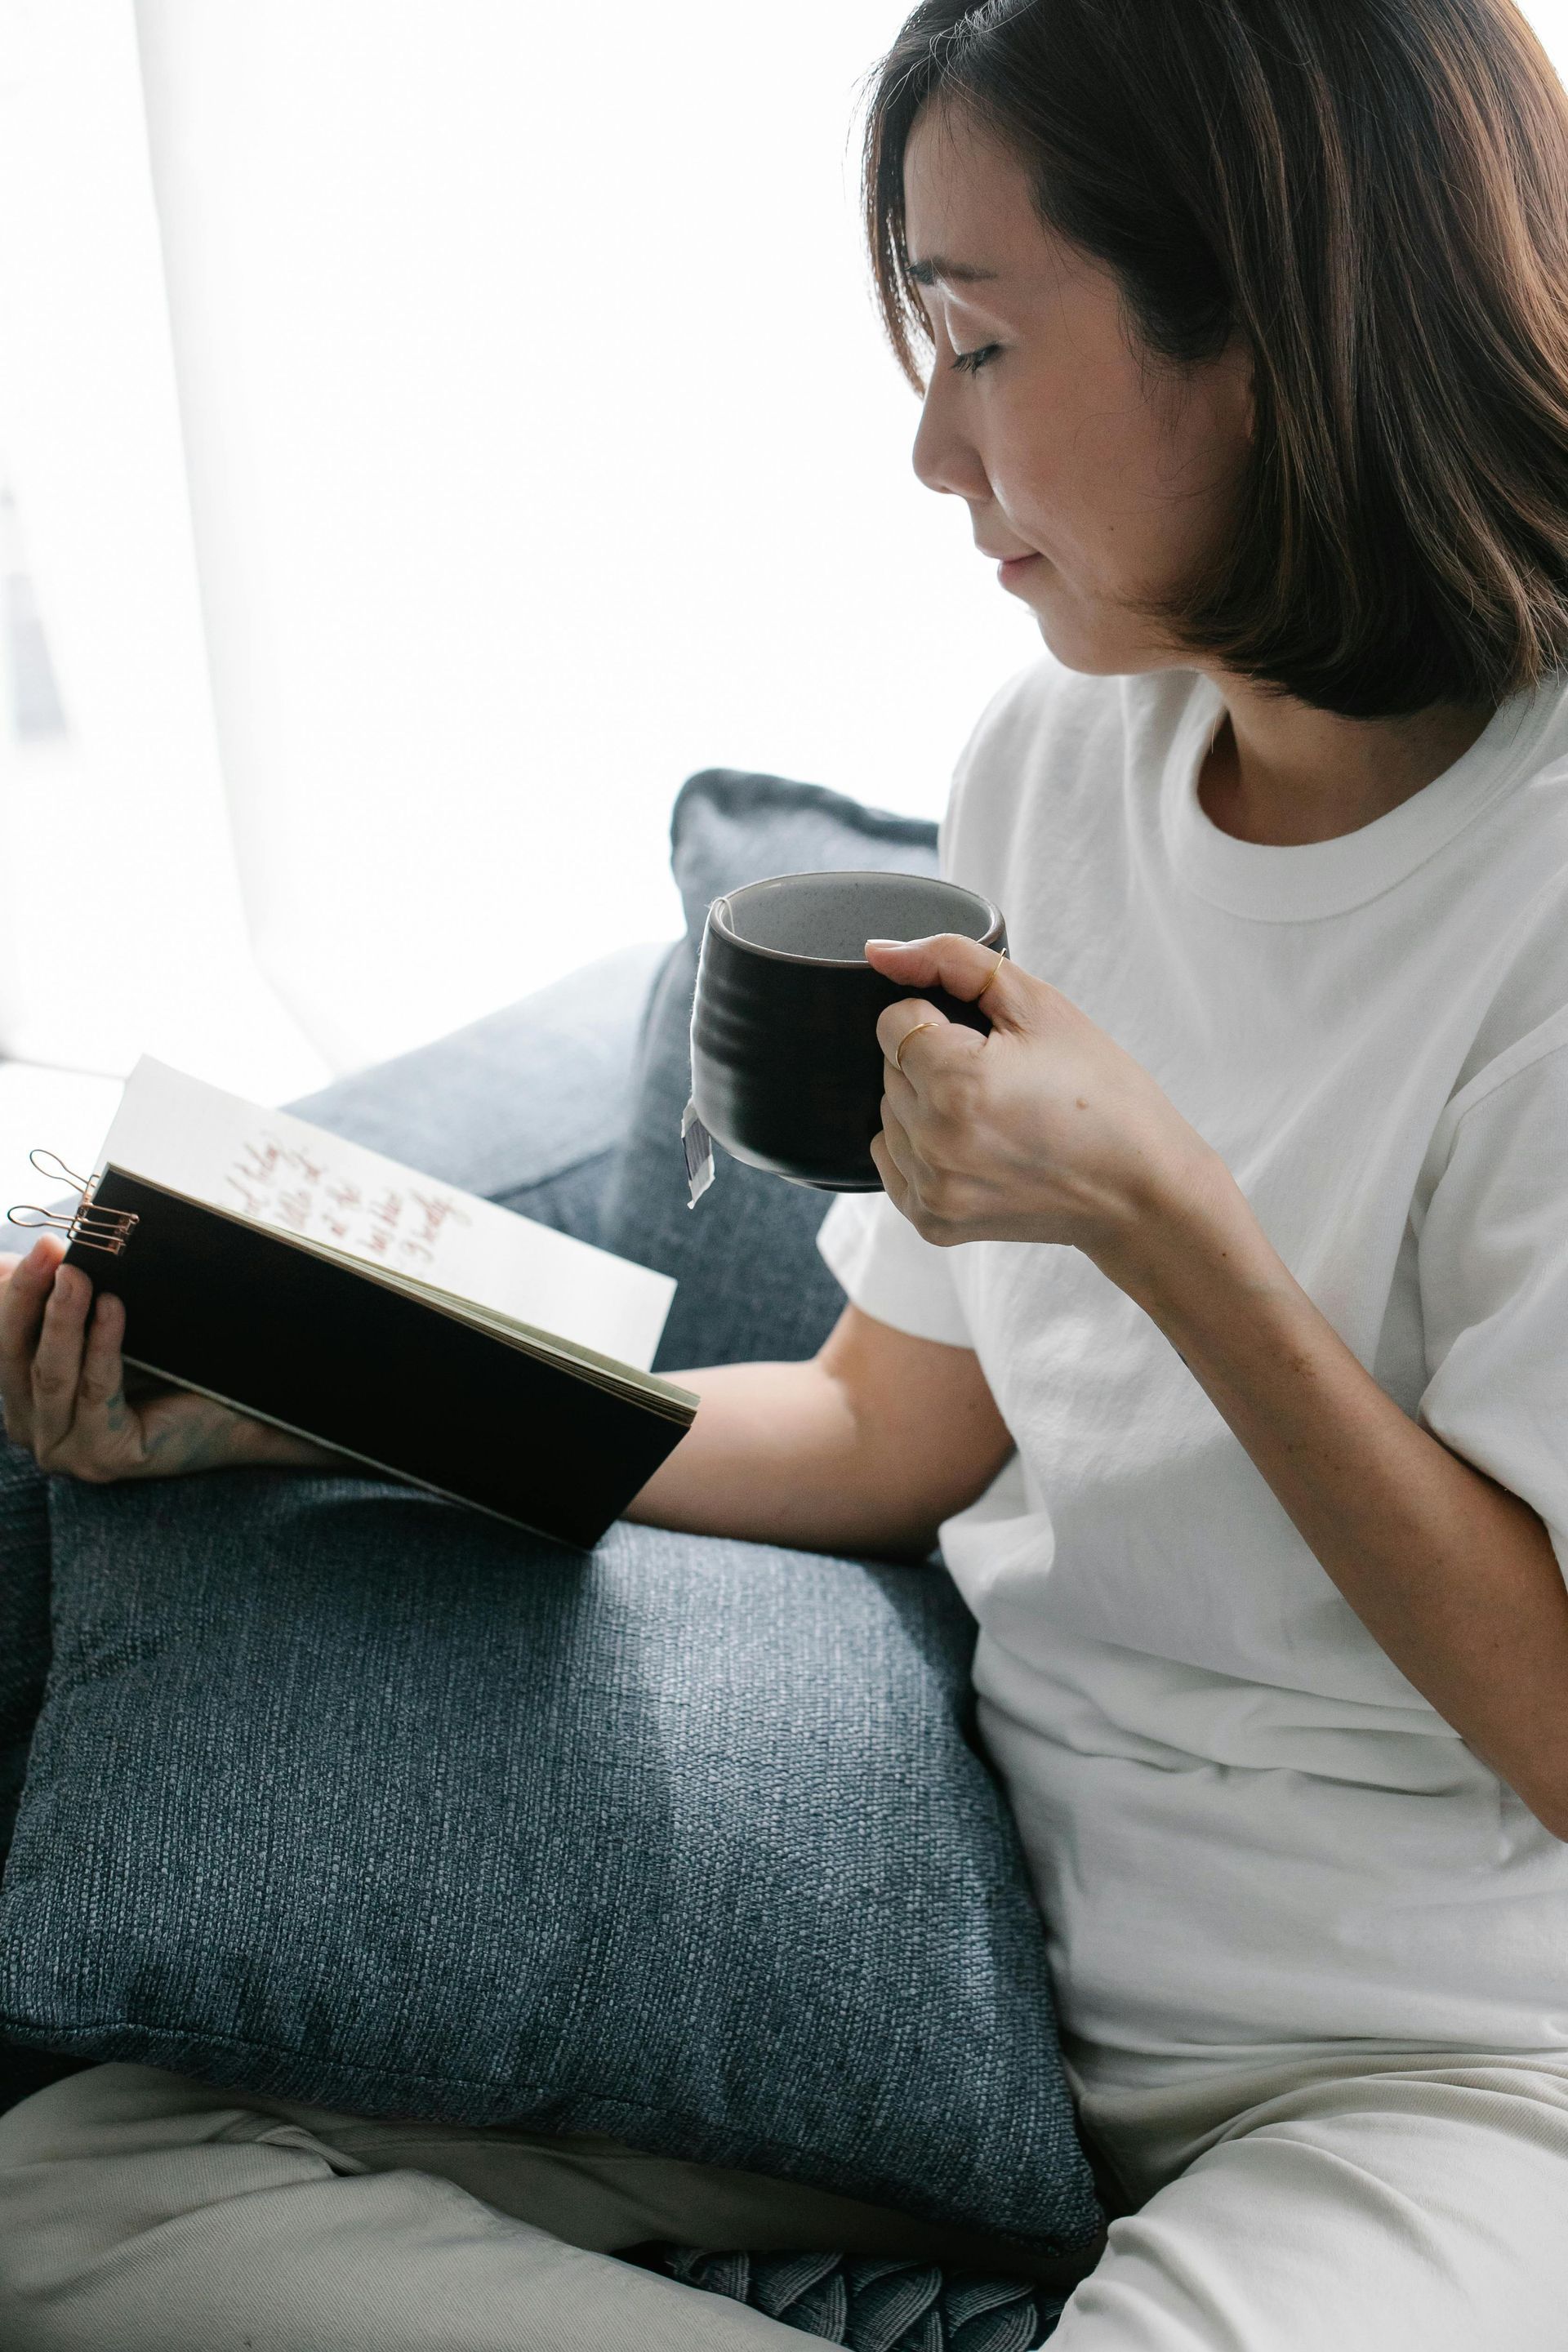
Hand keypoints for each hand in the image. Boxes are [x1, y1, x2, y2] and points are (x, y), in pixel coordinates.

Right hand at [0, 1231, 340, 1482]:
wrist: (244, 1415)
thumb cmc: (173, 1367)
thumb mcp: (109, 1328)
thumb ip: (70, 1298)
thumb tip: (34, 1248)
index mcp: (26, 1396)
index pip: (4, 1340)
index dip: (14, 1290)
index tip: (37, 1245)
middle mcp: (35, 1428)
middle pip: (17, 1355)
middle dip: (29, 1296)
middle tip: (49, 1248)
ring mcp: (65, 1451)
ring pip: (52, 1374)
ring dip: (62, 1318)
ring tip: (77, 1273)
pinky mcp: (104, 1458)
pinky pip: (96, 1392)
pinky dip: (103, 1346)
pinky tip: (113, 1308)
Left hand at [867, 933, 1229, 1275]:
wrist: (1141, 1189)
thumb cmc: (1103, 1094)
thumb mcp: (1040, 1005)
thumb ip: (951, 961)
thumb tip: (878, 951)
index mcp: (957, 1082)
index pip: (894, 1022)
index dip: (941, 1019)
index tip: (988, 1041)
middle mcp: (934, 1142)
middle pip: (889, 1070)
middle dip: (933, 1062)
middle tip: (1002, 1078)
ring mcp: (932, 1189)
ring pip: (889, 1115)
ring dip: (926, 1105)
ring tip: (994, 1115)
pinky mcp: (933, 1222)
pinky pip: (893, 1163)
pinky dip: (923, 1149)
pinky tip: (976, 1148)